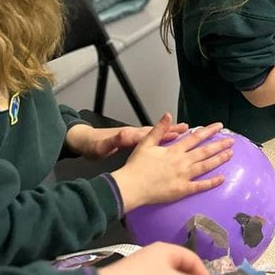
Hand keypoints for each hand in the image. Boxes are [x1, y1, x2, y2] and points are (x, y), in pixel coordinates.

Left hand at [65, 120, 188, 158]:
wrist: (86, 141)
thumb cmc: (93, 145)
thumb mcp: (100, 146)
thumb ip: (112, 141)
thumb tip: (122, 134)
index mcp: (127, 136)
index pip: (147, 135)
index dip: (161, 135)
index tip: (175, 134)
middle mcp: (134, 134)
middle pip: (156, 132)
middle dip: (172, 130)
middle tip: (188, 128)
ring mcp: (135, 136)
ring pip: (157, 134)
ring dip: (171, 132)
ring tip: (187, 130)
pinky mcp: (135, 140)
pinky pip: (153, 139)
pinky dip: (164, 138)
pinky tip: (174, 140)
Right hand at [110, 116, 233, 212]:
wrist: (132, 186)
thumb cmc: (137, 166)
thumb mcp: (146, 143)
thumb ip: (159, 129)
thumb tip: (168, 114)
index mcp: (174, 150)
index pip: (195, 137)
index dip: (208, 131)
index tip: (219, 126)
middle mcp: (182, 162)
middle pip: (205, 151)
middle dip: (219, 145)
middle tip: (231, 141)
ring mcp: (184, 176)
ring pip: (206, 166)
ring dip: (219, 159)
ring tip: (230, 154)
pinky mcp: (183, 190)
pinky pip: (200, 186)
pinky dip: (212, 182)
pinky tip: (222, 178)